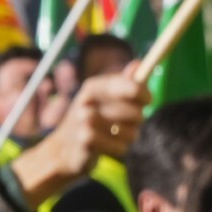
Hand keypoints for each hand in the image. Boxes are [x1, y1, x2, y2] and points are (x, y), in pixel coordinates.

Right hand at [12, 71, 146, 204]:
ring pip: (130, 131)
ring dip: (129, 136)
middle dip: (137, 120)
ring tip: (117, 135)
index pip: (130, 87)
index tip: (149, 100)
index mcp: (93, 86)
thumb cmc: (91, 120)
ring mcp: (84, 121)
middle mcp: (87, 101)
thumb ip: (124, 83)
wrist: (63, 149)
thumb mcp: (105, 98)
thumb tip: (138, 63)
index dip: (143, 93)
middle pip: (134, 112)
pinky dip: (119, 148)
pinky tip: (109, 146)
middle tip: (128, 122)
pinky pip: (120, 147)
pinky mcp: (85, 140)